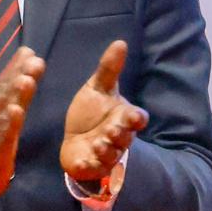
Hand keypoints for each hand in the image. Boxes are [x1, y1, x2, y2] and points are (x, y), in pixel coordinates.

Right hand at [0, 49, 44, 201]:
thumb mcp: (1, 110)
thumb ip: (14, 84)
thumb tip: (28, 54)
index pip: (3, 84)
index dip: (15, 68)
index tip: (29, 52)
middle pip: (4, 94)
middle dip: (18, 76)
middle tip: (33, 61)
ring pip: (3, 113)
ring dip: (14, 96)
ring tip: (26, 81)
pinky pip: (2, 138)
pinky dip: (7, 125)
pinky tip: (15, 113)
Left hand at [60, 40, 147, 189]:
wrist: (75, 139)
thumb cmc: (90, 112)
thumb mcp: (97, 88)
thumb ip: (109, 69)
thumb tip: (120, 42)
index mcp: (123, 117)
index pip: (136, 118)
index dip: (136, 118)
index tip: (134, 116)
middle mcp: (118, 137)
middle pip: (125, 137)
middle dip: (119, 134)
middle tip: (112, 129)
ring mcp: (106, 154)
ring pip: (110, 154)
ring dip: (106, 150)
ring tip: (98, 144)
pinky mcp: (91, 166)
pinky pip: (92, 168)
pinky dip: (87, 166)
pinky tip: (80, 161)